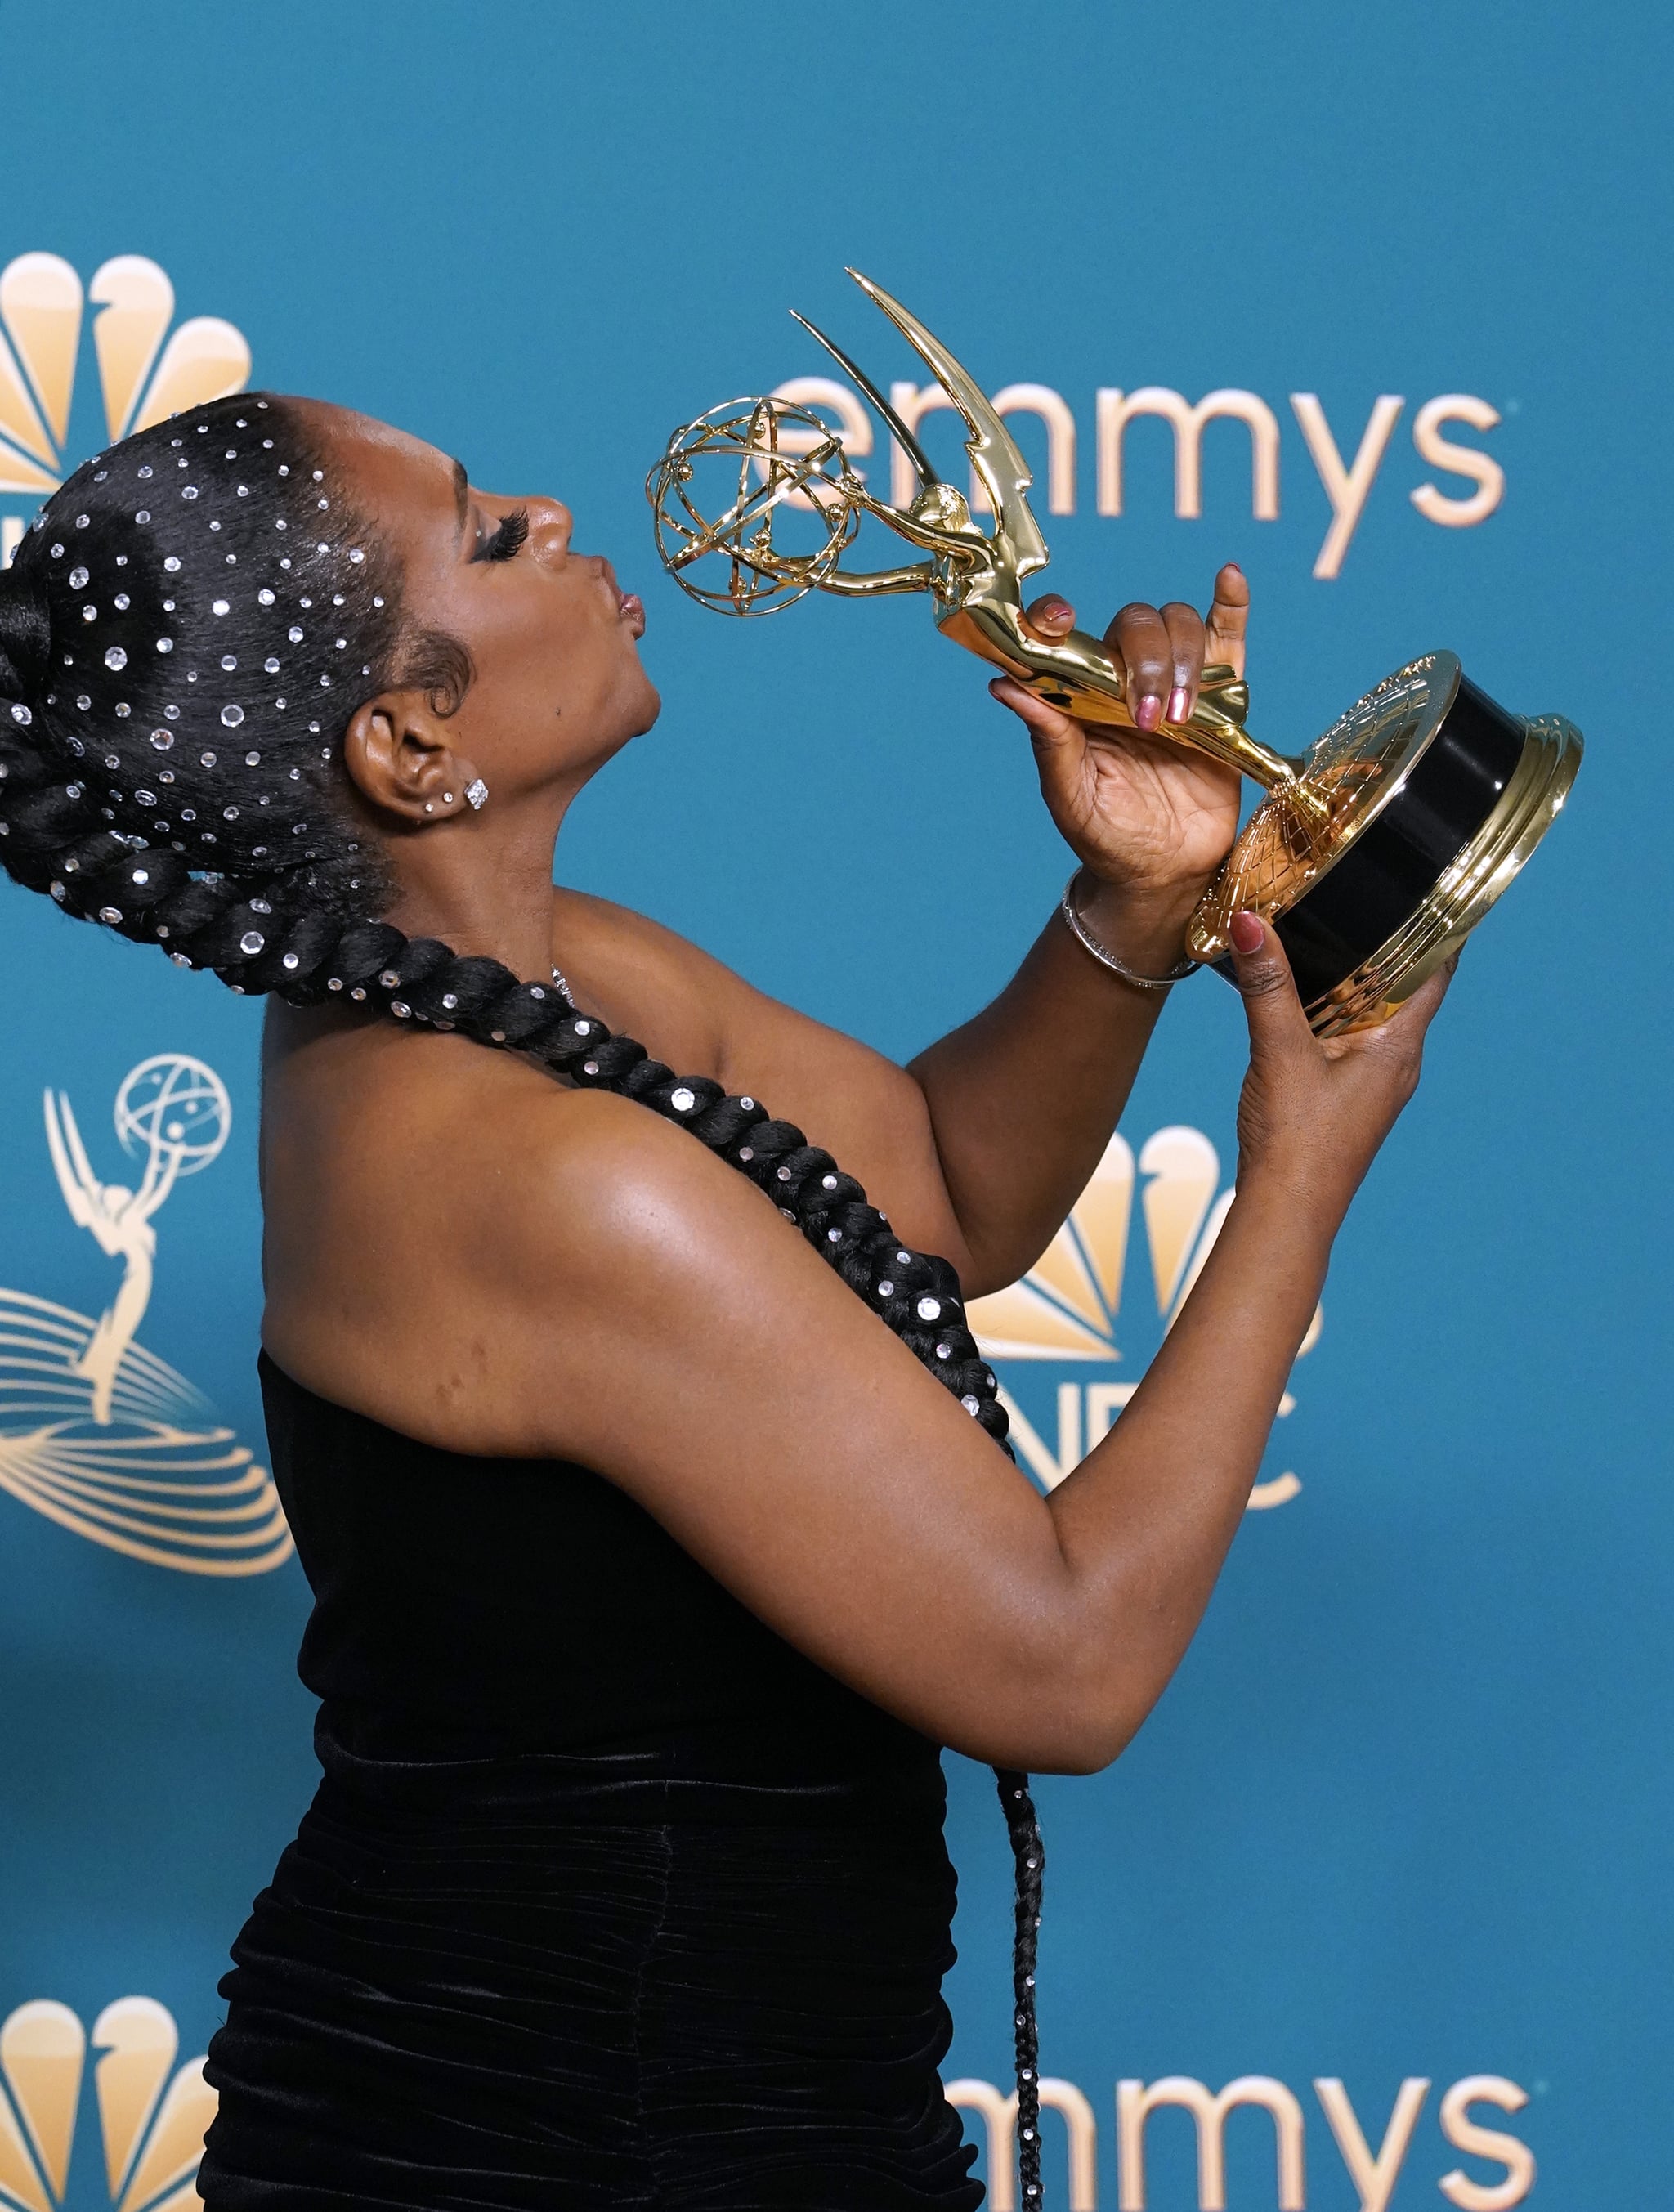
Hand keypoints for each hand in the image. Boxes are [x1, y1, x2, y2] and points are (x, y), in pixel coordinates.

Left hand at [988, 564, 1249, 942]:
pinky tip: (1229, 578)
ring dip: (1183, 662)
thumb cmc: (1106, 837)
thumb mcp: (1069, 796)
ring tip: (1180, 723)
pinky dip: (1230, 606)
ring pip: (1179, 626)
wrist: (1162, 873)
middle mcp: (1122, 680)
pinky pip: (1226, 640)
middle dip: (1145, 662)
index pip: (1064, 637)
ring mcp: (1173, 684)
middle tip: (1149, 722)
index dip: (1055, 615)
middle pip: (1134, 624)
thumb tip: (1002, 686)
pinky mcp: (1220, 700)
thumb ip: (1047, 740)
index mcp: (1078, 697)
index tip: (1057, 617)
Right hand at [1228, 913, 1454, 1225]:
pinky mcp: (1348, 1097)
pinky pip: (1348, 1038)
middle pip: (1402, 986)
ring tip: (1323, 932)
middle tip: (1356, 893)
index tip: (1424, 882)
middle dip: (1381, 942)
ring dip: (1353, 978)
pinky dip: (1331, 1010)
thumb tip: (1249, 921)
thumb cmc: (1298, 1142)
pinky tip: (1299, 999)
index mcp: (1400, 1046)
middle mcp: (1397, 1062)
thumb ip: (1266, 984)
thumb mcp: (1279, 1051)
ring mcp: (1374, 1082)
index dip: (1436, 924)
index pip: (1436, 968)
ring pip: (1372, 1013)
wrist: (1287, 1212)